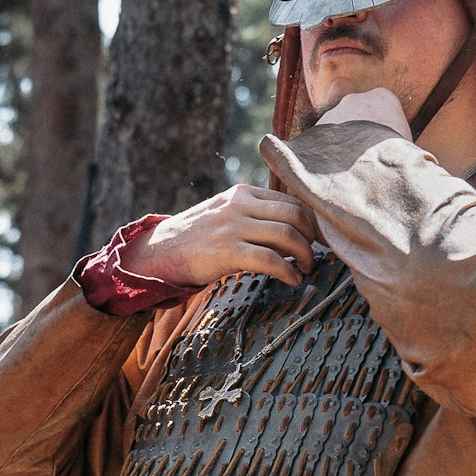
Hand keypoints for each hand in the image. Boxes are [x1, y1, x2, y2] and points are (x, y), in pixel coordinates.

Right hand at [121, 185, 318, 287]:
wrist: (158, 253)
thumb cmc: (194, 239)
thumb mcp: (223, 214)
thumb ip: (251, 215)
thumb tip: (290, 232)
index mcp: (242, 193)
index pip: (290, 199)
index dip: (311, 220)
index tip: (317, 238)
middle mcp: (239, 205)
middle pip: (296, 213)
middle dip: (313, 236)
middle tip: (315, 254)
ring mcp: (233, 227)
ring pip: (288, 235)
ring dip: (306, 255)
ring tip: (306, 269)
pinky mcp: (228, 252)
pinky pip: (272, 260)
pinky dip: (289, 272)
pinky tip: (292, 281)